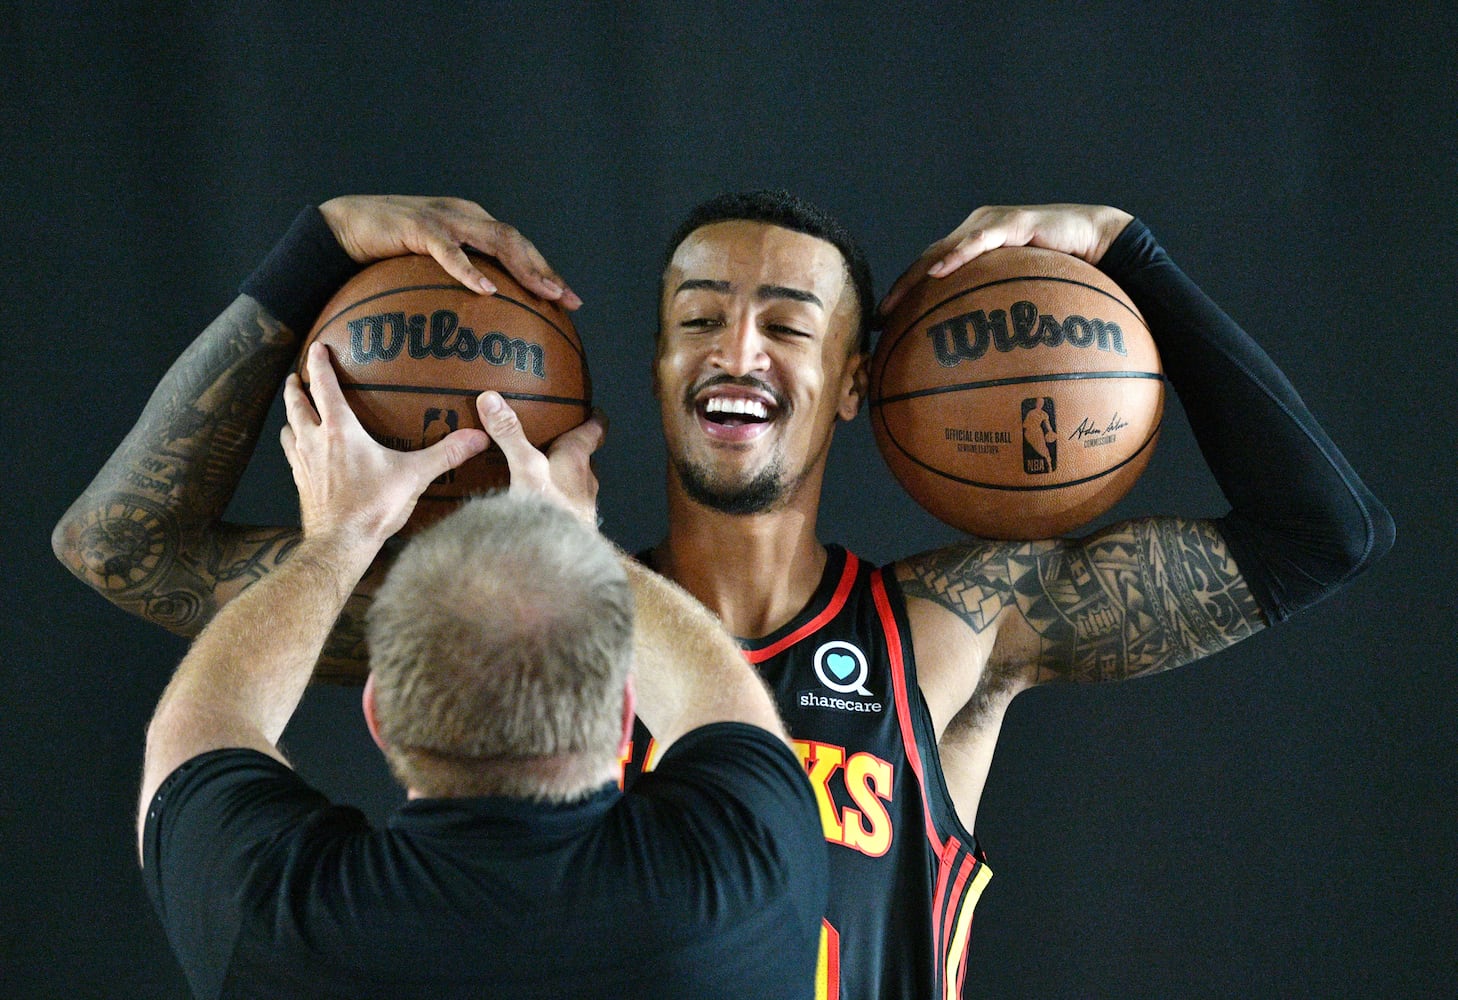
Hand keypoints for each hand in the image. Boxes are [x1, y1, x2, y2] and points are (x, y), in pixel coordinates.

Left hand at [280, 342, 488, 547]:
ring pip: (288, 428)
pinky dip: (292, 444)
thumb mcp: (413, 476)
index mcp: (340, 431)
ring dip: (290, 416)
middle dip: (296, 387)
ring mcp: (303, 463)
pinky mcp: (300, 483)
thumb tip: (477, 437)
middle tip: (296, 376)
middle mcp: (315, 441)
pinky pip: (290, 455)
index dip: (318, 364)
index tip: (316, 348)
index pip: (323, 386)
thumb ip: (444, 454)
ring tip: (295, 411)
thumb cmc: (372, 507)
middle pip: (297, 404)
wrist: (340, 544)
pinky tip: (300, 451)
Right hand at [317, 195, 582, 308]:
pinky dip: (470, 270)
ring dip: (522, 267)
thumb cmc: (384, 254)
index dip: (545, 270)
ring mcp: (444, 219)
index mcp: (471, 223)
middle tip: (568, 301)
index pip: (518, 246)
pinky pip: (449, 250)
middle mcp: (465, 215)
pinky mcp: (418, 227)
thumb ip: (451, 286)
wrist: (342, 227)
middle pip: (516, 241)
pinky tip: (487, 290)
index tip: (570, 301)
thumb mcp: (427, 269)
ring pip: (495, 240)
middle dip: (545, 271)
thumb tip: (474, 328)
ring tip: (543, 293)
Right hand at [476, 391, 606, 526]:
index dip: (595, 418)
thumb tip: (491, 399)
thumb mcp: (525, 467)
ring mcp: (582, 506)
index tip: (593, 409)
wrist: (562, 563)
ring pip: (575, 483)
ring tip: (540, 472)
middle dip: (569, 447)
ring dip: (561, 476)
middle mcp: (586, 480)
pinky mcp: (575, 528)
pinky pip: (565, 507)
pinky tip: (537, 507)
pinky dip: (554, 501)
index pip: (596, 430)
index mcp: (578, 458)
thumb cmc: (550, 509)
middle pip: (583, 457)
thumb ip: (509, 435)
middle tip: (552, 438)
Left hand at [879, 203, 1134, 315]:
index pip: (929, 273)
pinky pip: (979, 242)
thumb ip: (1006, 321)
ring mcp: (991, 225)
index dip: (904, 296)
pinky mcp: (1013, 223)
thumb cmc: (1069, 276)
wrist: (1103, 242)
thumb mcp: (1029, 302)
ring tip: (894, 303)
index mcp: (975, 249)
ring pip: (943, 251)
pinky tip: (938, 275)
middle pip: (926, 262)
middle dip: (900, 291)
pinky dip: (956, 256)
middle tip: (878, 320)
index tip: (882, 326)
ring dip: (916, 277)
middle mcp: (976, 233)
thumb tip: (989, 368)